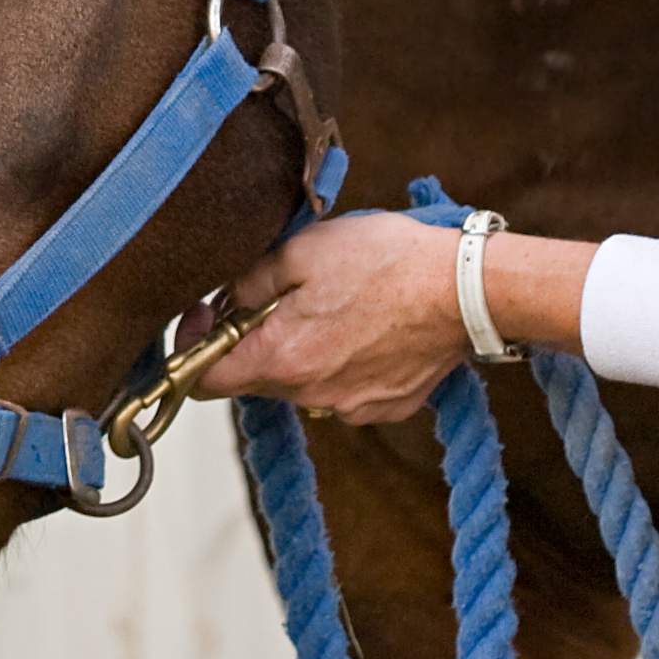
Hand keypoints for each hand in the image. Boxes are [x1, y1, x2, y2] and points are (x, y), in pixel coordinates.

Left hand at [191, 210, 470, 423]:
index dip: (193, 347)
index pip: (204, 380)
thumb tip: (225, 301)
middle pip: (256, 377)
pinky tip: (369, 327)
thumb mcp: (301, 251)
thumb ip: (249, 282)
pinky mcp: (385, 407)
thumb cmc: (387, 262)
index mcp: (282, 357)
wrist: (465, 288)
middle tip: (281, 294)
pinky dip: (345, 363)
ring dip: (304, 349)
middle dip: (257, 339)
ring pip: (302, 382)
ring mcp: (351, 406)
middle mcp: (311, 395)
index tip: (205, 316)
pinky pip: (345, 389)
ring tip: (337, 305)